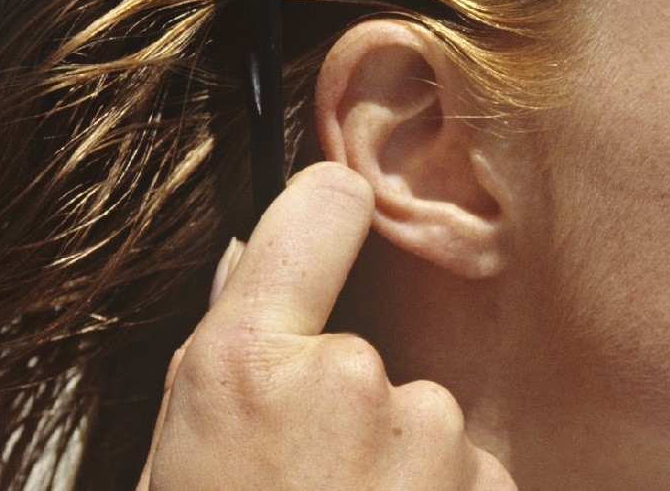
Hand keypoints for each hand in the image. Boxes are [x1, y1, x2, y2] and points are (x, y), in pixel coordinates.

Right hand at [136, 161, 515, 490]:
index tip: (333, 217)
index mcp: (250, 362)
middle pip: (366, 344)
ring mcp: (431, 435)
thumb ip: (227, 351)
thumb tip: (252, 257)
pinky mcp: (487, 486)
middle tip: (306, 487)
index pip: (322, 206)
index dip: (326, 211)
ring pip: (417, 415)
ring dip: (394, 464)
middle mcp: (354, 378)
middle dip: (346, 403)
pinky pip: (459, 471)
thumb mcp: (182, 457)